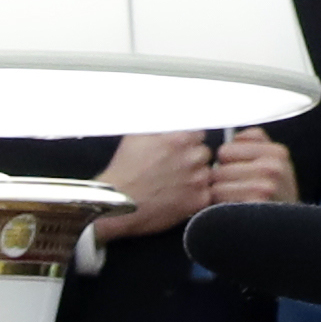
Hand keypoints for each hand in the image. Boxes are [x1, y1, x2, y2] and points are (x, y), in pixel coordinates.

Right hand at [90, 128, 225, 241]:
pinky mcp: (199, 200)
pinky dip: (192, 196)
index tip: (176, 151)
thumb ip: (158, 124)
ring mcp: (198, 180)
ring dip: (193, 178)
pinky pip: (204, 194)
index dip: (186, 143)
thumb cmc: (122, 172)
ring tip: (170, 185)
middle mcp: (193, 157)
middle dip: (190, 160)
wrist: (115, 203)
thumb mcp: (135, 136)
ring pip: (205, 174)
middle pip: (203, 154)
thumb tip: (167, 118)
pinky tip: (174, 197)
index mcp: (181, 138)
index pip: (198, 134)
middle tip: (171, 170)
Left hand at [201, 128, 297, 210]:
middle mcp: (273, 166)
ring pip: (215, 180)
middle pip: (220, 162)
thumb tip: (234, 135)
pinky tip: (231, 211)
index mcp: (277, 152)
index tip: (239, 172)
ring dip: (218, 193)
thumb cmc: (272, 197)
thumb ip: (255, 143)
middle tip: (236, 190)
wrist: (285, 231)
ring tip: (234, 201)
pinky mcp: (252, 205)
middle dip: (221, 177)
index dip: (227, 161)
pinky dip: (217, 205)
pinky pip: (217, 197)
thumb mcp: (273, 165)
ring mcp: (265, 186)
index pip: (228, 147)